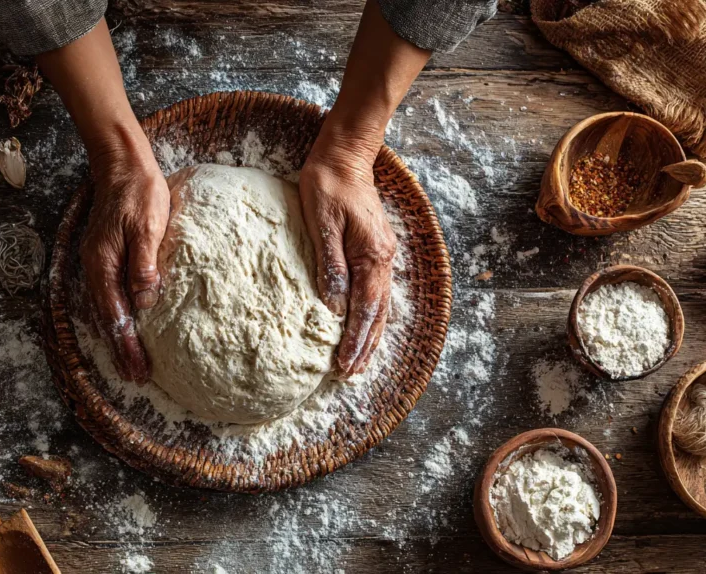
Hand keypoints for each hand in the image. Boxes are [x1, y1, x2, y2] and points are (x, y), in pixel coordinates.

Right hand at [80, 145, 169, 382]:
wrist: (122, 163)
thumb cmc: (139, 191)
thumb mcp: (148, 226)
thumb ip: (144, 264)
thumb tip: (145, 301)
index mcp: (103, 263)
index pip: (115, 314)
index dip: (127, 344)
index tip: (139, 369)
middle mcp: (95, 267)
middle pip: (106, 317)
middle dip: (121, 348)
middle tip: (136, 377)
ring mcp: (97, 261)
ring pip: (105, 308)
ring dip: (119, 335)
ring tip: (131, 361)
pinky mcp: (105, 255)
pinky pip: (108, 294)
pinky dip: (116, 315)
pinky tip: (126, 324)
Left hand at [298, 0, 430, 374]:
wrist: (344, 153)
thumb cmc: (328, 183)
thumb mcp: (322, 222)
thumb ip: (330, 264)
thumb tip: (335, 306)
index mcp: (372, 254)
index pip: (365, 309)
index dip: (355, 340)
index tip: (343, 366)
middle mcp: (382, 257)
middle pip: (378, 313)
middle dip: (365, 346)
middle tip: (350, 375)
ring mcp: (381, 253)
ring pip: (379, 304)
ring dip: (370, 334)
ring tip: (358, 360)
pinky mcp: (373, 248)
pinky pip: (374, 290)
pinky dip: (369, 314)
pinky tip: (360, 324)